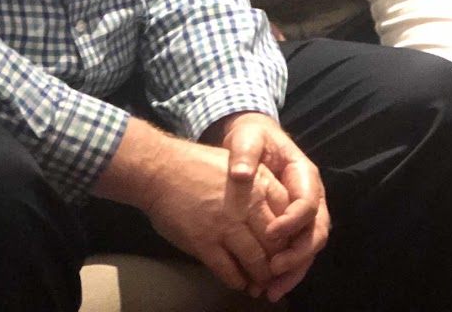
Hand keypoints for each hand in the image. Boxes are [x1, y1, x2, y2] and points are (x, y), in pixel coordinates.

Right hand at [94, 118, 295, 295]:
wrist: (160, 169)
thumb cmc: (199, 166)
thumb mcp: (240, 165)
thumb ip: (261, 188)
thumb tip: (278, 217)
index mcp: (260, 183)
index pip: (289, 217)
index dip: (290, 238)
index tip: (286, 248)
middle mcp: (247, 205)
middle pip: (276, 243)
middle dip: (279, 264)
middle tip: (277, 274)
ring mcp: (226, 225)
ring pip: (256, 261)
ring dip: (260, 278)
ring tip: (260, 285)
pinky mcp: (205, 242)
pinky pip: (228, 270)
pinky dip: (237, 281)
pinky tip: (239, 283)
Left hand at [203, 111, 329, 300]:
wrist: (252, 141)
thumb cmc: (253, 138)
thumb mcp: (247, 138)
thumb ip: (245, 153)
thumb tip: (240, 174)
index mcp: (304, 175)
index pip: (307, 203)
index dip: (292, 221)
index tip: (269, 234)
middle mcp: (312, 198)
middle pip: (316, 232)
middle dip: (298, 256)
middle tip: (273, 270)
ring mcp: (304, 215)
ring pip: (309, 248)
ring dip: (294, 271)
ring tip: (272, 290)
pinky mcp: (293, 227)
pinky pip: (296, 252)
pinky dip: (286, 272)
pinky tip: (269, 286)